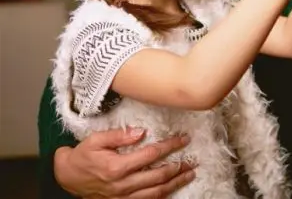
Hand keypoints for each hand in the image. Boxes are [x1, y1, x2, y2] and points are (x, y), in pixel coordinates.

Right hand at [55, 127, 194, 198]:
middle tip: (192, 160)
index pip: (151, 155)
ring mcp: (123, 197)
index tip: (183, 140)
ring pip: (156, 192)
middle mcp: (122, 184)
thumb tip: (141, 132)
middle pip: (158, 176)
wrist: (67, 178)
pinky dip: (162, 196)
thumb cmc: (82, 157)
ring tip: (189, 174)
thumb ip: (119, 136)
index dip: (169, 147)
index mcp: (117, 167)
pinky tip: (172, 189)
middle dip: (178, 167)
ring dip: (175, 184)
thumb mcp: (95, 140)